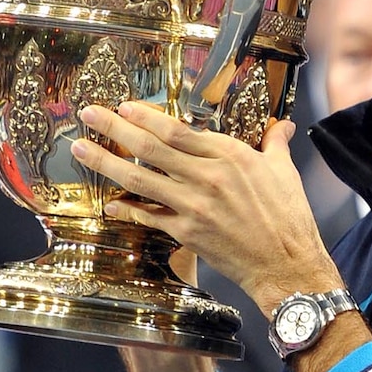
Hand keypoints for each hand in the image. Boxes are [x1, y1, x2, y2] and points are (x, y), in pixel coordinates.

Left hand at [70, 102, 342, 316]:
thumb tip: (283, 126)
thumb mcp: (285, 172)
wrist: (287, 265)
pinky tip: (112, 206)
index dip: (146, 116)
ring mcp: (193, 206)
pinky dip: (129, 211)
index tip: (124, 106)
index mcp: (230, 156)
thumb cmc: (289, 219)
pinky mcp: (187, 233)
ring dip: (107, 163)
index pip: (177, 130)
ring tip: (82, 150)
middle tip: (89, 115)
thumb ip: (275, 144)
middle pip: (150, 147)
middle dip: (115, 128)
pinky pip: (150, 217)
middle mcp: (207, 177)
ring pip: (141, 180)